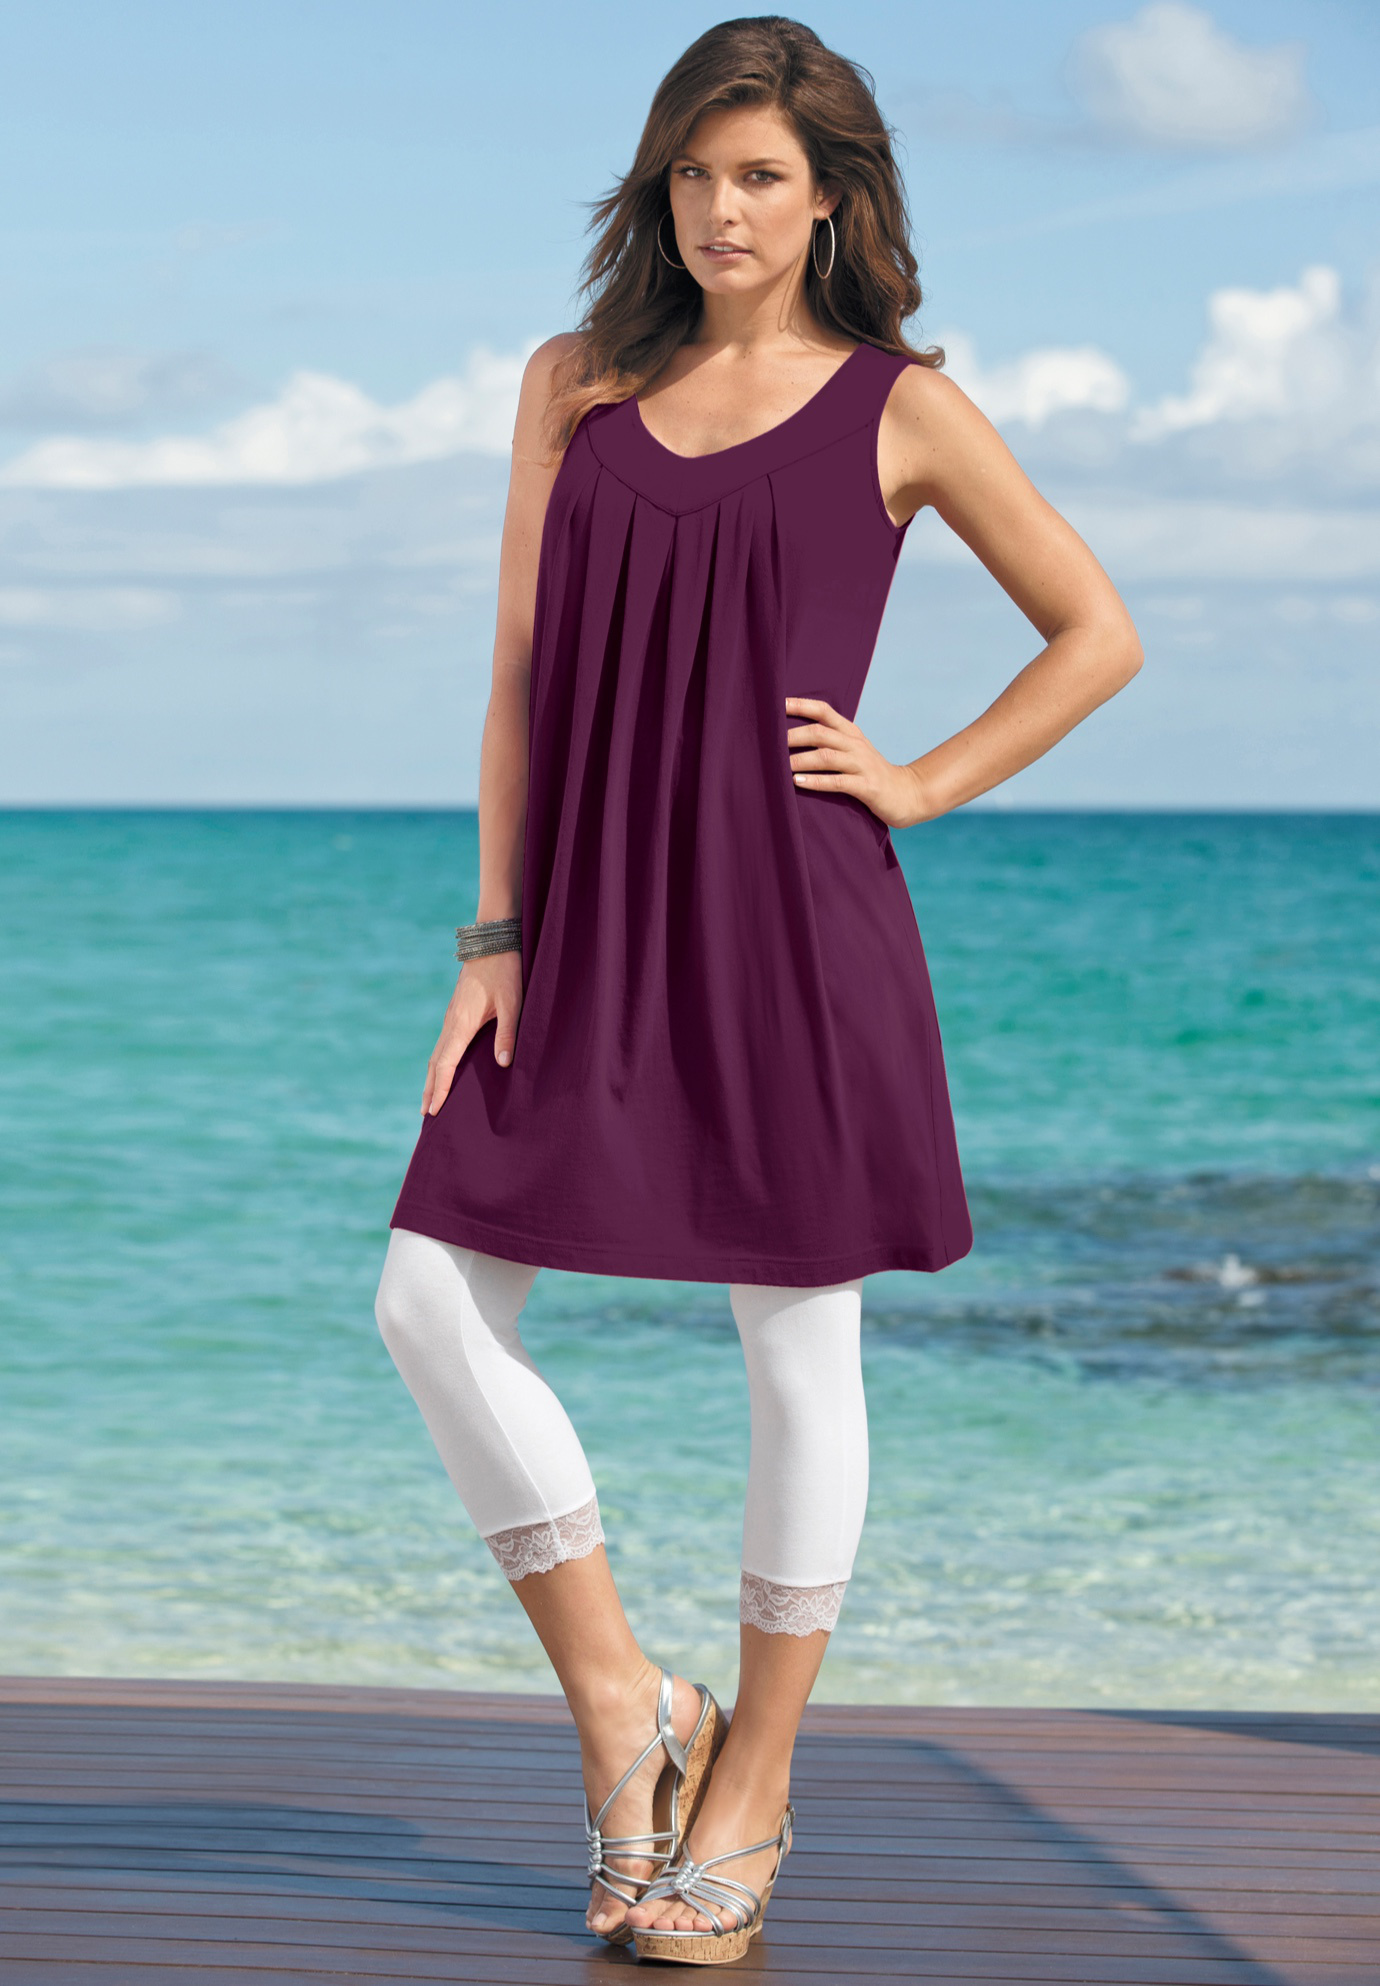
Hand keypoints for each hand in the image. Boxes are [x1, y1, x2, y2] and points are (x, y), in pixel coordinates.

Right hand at [422, 950, 523, 1115]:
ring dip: (431, 1077)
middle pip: (434, 1063)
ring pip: (436, 1053)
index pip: (445, 1064)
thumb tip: (503, 1064)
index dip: (439, 1089)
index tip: (434, 1111)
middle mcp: (451, 1023)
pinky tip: (442, 1068)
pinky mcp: (456, 1011)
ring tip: (429, 1098)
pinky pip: (442, 1043)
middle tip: (425, 1115)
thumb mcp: (512, 1003)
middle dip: (429, 1089)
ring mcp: (451, 1017)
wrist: (491, 942)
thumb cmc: (504, 972)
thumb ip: (507, 1033)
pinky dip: (438, 1062)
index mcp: (462, 1024)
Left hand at [784, 696, 928, 829]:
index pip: (823, 711)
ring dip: (800, 760)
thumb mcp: (853, 751)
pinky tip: (798, 783)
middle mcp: (855, 744)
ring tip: (778, 766)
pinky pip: (838, 782)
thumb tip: (792, 738)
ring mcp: (862, 764)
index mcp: (851, 732)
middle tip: (767, 742)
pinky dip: (816, 782)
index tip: (776, 704)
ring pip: (826, 756)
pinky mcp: (867, 786)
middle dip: (792, 736)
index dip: (800, 705)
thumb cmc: (870, 773)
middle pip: (820, 732)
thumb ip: (830, 742)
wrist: (907, 793)